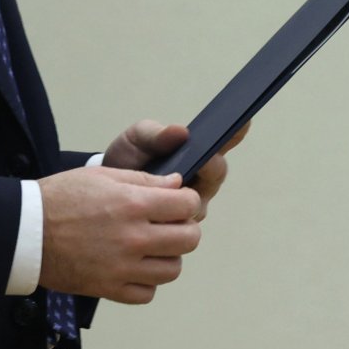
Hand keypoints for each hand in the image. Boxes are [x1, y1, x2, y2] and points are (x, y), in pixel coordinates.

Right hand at [34, 167, 200, 304]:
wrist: (25, 232)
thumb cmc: (59, 198)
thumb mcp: (101, 175)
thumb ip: (144, 180)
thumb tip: (177, 185)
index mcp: (133, 204)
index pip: (187, 205)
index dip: (187, 201)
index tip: (179, 201)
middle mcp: (133, 238)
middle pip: (189, 240)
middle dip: (185, 228)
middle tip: (170, 224)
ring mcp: (123, 267)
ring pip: (172, 269)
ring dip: (167, 256)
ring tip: (150, 247)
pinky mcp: (110, 288)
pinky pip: (147, 293)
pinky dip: (146, 281)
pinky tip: (133, 267)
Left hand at [101, 118, 250, 220]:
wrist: (105, 189)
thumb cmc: (129, 158)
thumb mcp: (138, 139)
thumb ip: (156, 134)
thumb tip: (180, 132)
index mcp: (196, 154)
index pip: (221, 143)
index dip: (235, 133)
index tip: (243, 122)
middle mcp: (200, 180)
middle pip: (216, 174)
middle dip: (211, 166)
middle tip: (205, 160)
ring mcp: (191, 205)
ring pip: (199, 202)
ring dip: (191, 193)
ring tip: (179, 186)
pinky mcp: (176, 226)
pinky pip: (181, 223)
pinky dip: (173, 217)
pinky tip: (161, 212)